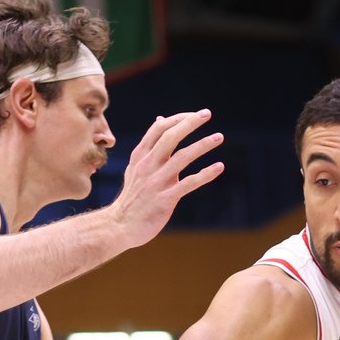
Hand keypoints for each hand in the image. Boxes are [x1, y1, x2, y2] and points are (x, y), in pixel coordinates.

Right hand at [105, 111, 225, 250]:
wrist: (120, 226)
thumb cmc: (133, 196)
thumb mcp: (136, 166)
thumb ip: (150, 145)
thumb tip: (160, 119)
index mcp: (140, 156)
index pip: (159, 128)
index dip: (178, 118)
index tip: (195, 114)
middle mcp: (148, 166)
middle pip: (170, 137)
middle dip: (190, 123)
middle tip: (207, 114)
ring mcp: (156, 182)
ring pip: (182, 157)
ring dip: (202, 145)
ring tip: (219, 137)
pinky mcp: (165, 199)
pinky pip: (189, 183)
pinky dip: (205, 174)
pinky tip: (219, 166)